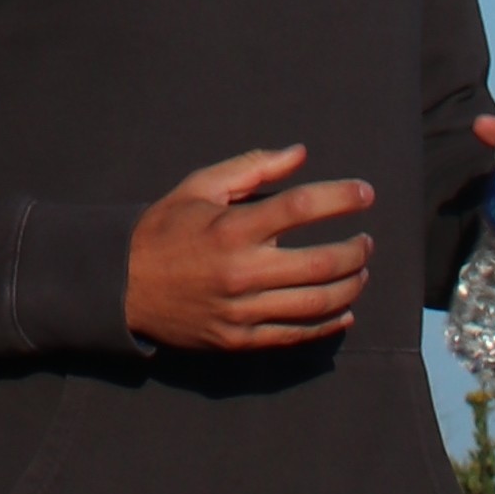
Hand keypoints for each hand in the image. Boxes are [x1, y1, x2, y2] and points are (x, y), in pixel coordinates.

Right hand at [125, 143, 374, 353]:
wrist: (125, 285)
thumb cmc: (166, 228)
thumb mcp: (200, 186)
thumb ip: (252, 168)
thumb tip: (299, 154)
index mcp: (231, 228)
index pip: (300, 208)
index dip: (339, 197)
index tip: (365, 193)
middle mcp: (242, 271)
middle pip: (320, 263)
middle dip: (355, 251)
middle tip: (368, 242)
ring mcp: (243, 310)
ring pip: (316, 303)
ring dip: (350, 287)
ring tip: (361, 272)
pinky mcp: (241, 340)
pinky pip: (296, 335)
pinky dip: (328, 324)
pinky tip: (344, 311)